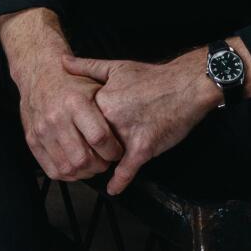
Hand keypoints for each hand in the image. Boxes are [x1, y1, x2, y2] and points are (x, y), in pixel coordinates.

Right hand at [0, 10, 122, 184]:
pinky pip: (52, 169)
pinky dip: (68, 174)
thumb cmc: (70, 81)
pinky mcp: (32, 140)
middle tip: (106, 160)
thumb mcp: (94, 82)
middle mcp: (57, 117)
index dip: (113, 150)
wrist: (38, 73)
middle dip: (101, 165)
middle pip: (83, 158)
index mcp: (75, 102)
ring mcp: (42, 131)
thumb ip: (111, 105)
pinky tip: (77, 165)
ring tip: (93, 164)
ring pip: (68, 167)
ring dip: (85, 172)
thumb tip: (130, 127)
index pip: (99, 138)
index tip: (118, 150)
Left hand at [63, 52, 219, 195]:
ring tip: (98, 169)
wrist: (187, 85)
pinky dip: (119, 182)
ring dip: (103, 163)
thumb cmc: (154, 77)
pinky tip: (113, 189)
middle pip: (90, 142)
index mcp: (101, 100)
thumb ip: (88, 67)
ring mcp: (127, 135)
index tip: (76, 135)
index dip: (78, 130)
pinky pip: (126, 170)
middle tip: (87, 154)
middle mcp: (111, 118)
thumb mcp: (117, 67)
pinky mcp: (143, 148)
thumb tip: (64, 62)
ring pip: (106, 157)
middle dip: (89, 149)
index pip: (79, 122)